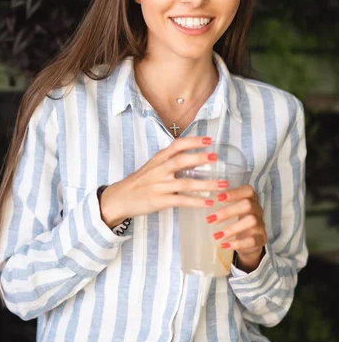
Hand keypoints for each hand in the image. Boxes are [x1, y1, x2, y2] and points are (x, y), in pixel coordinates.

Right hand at [100, 136, 227, 228]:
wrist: (119, 198)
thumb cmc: (138, 182)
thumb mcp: (152, 167)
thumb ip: (170, 162)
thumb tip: (195, 159)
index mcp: (158, 159)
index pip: (176, 145)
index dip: (193, 141)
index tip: (209, 139)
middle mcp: (159, 170)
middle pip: (181, 161)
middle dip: (199, 158)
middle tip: (216, 158)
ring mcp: (159, 186)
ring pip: (185, 183)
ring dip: (206, 184)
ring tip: (222, 185)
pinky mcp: (159, 201)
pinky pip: (181, 201)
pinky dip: (196, 201)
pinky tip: (208, 202)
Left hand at [207, 185, 266, 272]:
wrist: (248, 242)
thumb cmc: (236, 221)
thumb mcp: (231, 211)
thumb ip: (221, 204)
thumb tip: (200, 200)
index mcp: (251, 199)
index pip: (247, 190)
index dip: (234, 193)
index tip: (217, 198)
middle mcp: (258, 210)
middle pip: (248, 205)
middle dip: (227, 211)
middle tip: (210, 219)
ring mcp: (261, 224)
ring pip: (251, 222)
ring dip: (231, 229)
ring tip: (216, 235)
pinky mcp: (262, 239)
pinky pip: (252, 240)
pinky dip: (237, 243)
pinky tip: (224, 245)